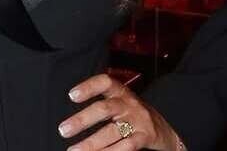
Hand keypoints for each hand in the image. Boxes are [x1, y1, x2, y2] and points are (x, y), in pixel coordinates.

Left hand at [57, 73, 185, 150]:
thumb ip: (102, 103)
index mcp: (121, 92)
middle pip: (104, 109)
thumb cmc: (133, 115)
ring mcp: (138, 121)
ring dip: (91, 143)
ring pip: (111, 132)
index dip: (88, 87)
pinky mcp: (145, 137)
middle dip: (82, 120)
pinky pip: (127, 146)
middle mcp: (129, 104)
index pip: (105, 82)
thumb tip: (73, 118)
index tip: (72, 95)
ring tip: (74, 150)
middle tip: (63, 130)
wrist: (163, 129)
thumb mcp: (121, 102)